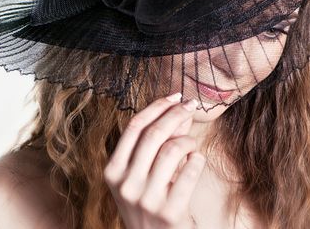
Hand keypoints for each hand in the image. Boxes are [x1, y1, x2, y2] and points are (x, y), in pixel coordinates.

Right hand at [103, 93, 205, 228]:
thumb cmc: (149, 204)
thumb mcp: (142, 174)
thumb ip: (156, 143)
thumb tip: (178, 108)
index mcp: (112, 171)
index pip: (133, 127)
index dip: (156, 107)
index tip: (174, 96)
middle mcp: (125, 185)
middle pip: (153, 134)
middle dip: (175, 114)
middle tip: (191, 106)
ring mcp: (146, 199)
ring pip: (172, 150)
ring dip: (188, 140)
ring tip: (192, 144)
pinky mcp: (169, 212)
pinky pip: (190, 171)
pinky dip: (197, 160)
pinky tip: (196, 161)